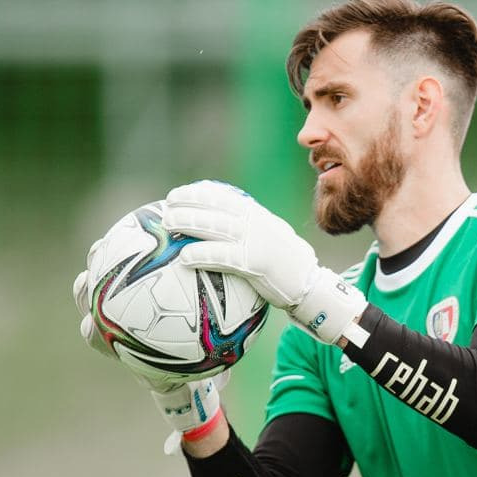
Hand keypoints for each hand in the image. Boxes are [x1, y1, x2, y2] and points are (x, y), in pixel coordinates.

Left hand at [75, 257, 223, 451]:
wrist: (191, 358)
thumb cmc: (191, 375)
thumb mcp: (195, 391)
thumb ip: (185, 416)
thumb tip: (175, 448)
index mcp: (122, 346)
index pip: (97, 338)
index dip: (90, 331)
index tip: (90, 327)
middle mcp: (117, 323)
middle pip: (92, 304)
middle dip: (87, 290)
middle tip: (91, 276)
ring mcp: (124, 302)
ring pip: (107, 280)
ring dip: (104, 262)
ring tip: (108, 243)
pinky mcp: (138, 284)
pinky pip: (135, 263)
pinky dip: (138, 250)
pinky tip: (151, 232)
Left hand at [162, 179, 365, 343]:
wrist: (310, 284)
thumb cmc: (286, 265)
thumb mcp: (271, 237)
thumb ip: (249, 230)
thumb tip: (220, 230)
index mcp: (258, 215)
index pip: (225, 197)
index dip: (199, 192)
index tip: (179, 194)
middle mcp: (255, 223)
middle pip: (215, 207)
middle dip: (187, 203)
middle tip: (166, 207)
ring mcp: (255, 241)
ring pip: (215, 226)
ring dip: (189, 222)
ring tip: (169, 224)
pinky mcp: (255, 263)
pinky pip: (223, 256)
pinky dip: (202, 254)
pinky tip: (185, 257)